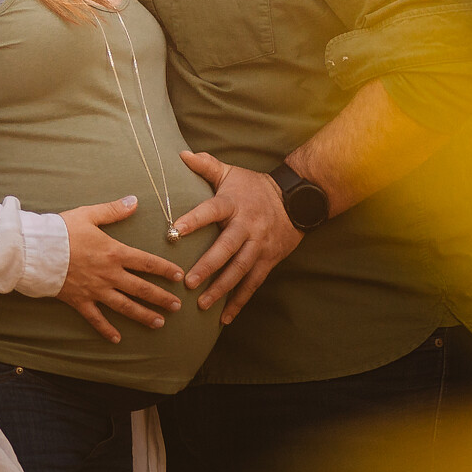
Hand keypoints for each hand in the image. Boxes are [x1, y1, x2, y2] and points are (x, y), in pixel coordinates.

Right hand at [56, 195, 186, 343]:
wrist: (37, 250)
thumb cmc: (61, 230)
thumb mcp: (88, 214)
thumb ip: (113, 210)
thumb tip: (134, 201)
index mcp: (114, 253)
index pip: (146, 262)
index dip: (165, 269)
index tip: (179, 276)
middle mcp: (109, 274)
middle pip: (141, 288)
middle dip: (161, 298)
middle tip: (177, 306)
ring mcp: (96, 290)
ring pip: (125, 306)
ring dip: (144, 315)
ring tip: (160, 323)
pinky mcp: (80, 300)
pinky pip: (96, 318)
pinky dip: (106, 329)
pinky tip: (117, 339)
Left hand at [172, 152, 303, 323]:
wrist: (296, 200)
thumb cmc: (253, 186)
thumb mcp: (231, 173)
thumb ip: (205, 165)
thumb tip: (180, 154)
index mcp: (232, 204)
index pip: (211, 211)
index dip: (194, 220)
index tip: (175, 231)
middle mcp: (246, 226)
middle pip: (226, 248)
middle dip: (208, 266)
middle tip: (187, 282)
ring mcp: (259, 246)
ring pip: (240, 270)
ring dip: (222, 289)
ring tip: (202, 304)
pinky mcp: (268, 260)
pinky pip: (253, 283)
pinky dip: (239, 301)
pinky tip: (225, 317)